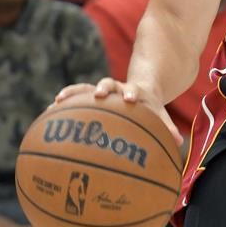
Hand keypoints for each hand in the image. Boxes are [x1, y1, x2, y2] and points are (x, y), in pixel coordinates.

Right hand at [55, 78, 181, 146]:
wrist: (139, 92)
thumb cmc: (148, 107)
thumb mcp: (158, 114)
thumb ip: (166, 126)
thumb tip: (178, 142)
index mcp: (134, 92)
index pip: (133, 89)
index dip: (131, 93)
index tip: (131, 98)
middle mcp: (116, 89)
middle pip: (108, 83)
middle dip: (102, 88)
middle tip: (97, 94)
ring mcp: (100, 91)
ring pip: (85, 88)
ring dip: (73, 92)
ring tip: (58, 100)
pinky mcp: (88, 95)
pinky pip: (73, 97)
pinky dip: (62, 103)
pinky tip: (47, 113)